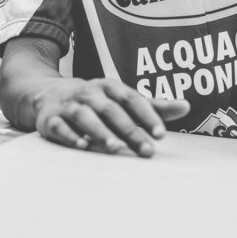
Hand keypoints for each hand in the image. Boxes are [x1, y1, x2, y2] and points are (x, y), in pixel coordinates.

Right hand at [33, 77, 189, 157]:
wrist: (49, 95)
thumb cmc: (96, 102)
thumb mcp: (123, 100)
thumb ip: (153, 106)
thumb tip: (187, 107)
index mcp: (109, 86)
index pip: (131, 99)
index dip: (147, 115)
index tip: (161, 134)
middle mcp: (89, 93)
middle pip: (111, 110)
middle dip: (130, 131)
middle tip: (147, 151)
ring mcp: (69, 105)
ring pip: (85, 117)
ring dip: (101, 132)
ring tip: (117, 148)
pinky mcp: (50, 119)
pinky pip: (60, 126)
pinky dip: (71, 135)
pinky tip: (82, 146)